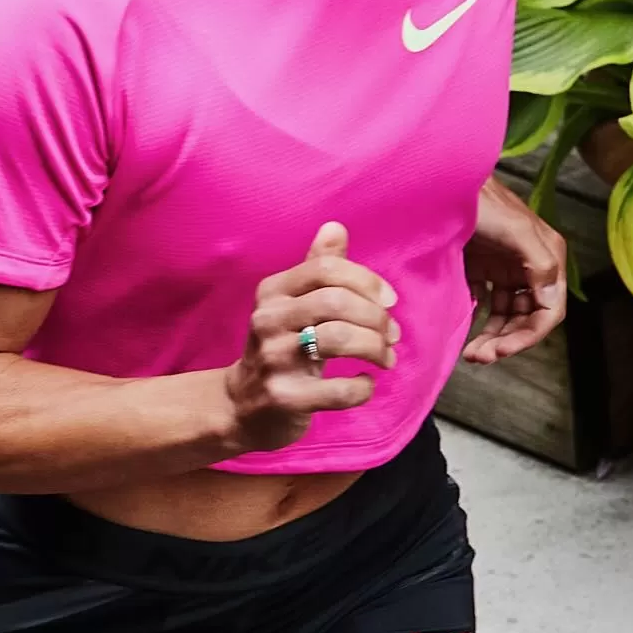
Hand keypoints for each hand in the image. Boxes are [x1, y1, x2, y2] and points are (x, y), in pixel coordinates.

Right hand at [225, 222, 392, 450]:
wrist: (242, 406)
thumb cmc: (280, 348)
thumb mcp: (292, 304)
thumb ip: (316, 268)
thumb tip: (335, 227)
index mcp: (273, 291)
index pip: (327, 269)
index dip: (367, 281)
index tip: (389, 301)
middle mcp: (268, 320)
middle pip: (336, 302)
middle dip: (375, 318)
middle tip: (391, 335)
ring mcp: (274, 359)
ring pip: (338, 339)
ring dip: (374, 348)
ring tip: (385, 358)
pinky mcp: (284, 398)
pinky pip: (338, 390)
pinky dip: (362, 387)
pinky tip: (366, 384)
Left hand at [463, 178, 568, 362]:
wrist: (443, 181)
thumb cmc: (481, 201)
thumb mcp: (516, 231)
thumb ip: (540, 263)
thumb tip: (550, 299)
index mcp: (548, 257)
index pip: (549, 311)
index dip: (528, 336)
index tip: (500, 351)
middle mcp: (531, 265)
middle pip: (527, 317)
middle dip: (507, 340)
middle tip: (479, 356)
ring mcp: (506, 268)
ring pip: (507, 315)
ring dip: (493, 336)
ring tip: (471, 352)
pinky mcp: (483, 268)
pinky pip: (487, 303)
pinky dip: (479, 320)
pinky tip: (465, 329)